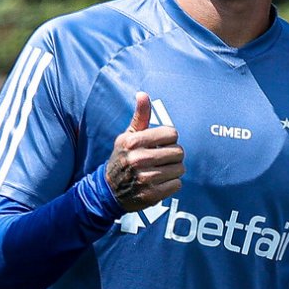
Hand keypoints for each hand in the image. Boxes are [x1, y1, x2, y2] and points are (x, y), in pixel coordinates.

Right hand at [106, 91, 184, 210]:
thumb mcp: (127, 136)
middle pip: (178, 152)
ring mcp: (144, 179)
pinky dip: (172, 184)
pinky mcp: (151, 195)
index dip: (169, 139)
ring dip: (174, 170)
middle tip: (163, 159)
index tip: (161, 144)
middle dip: (173, 155)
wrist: (109, 191)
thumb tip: (143, 94)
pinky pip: (177, 184)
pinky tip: (160, 182)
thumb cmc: (123, 158)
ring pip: (180, 169)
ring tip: (161, 171)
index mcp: (132, 142)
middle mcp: (137, 159)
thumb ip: (139, 117)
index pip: (171, 133)